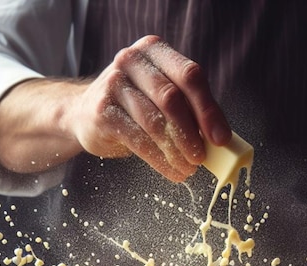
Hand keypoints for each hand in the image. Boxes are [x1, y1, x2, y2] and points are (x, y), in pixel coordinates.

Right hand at [69, 35, 230, 180]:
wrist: (85, 113)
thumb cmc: (134, 106)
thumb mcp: (162, 97)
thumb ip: (190, 109)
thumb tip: (221, 139)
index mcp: (154, 51)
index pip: (190, 76)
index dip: (208, 109)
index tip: (221, 139)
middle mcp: (132, 60)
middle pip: (172, 98)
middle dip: (191, 134)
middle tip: (202, 159)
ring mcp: (113, 84)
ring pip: (155, 122)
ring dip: (176, 152)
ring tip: (188, 169)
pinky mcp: (102, 112)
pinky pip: (138, 140)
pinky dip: (159, 160)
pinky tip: (171, 172)